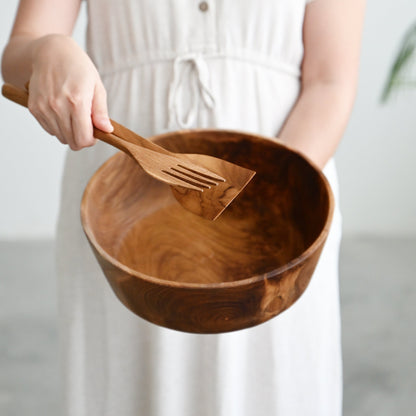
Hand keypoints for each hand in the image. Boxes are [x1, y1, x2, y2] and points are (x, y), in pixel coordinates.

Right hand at [28, 34, 112, 149]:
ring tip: (74, 115)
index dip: (92, 140)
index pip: (84, 139)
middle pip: (72, 142)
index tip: (95, 131)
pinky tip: (62, 111)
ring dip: (70, 132)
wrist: (50, 51)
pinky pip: (49, 130)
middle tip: (86, 124)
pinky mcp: (34, 108)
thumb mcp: (97, 86)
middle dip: (82, 138)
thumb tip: (106, 130)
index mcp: (77, 102)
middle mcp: (58, 107)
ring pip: (61, 138)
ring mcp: (44, 108)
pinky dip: (58, 126)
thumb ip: (101, 112)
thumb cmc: (78, 67)